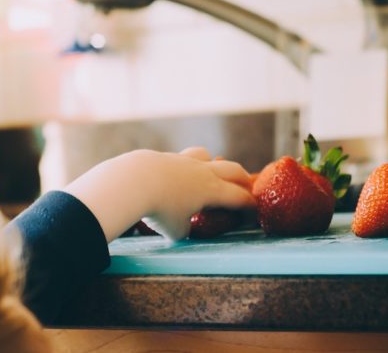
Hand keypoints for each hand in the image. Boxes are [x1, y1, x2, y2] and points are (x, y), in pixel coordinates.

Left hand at [63, 147, 253, 241]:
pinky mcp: (165, 157)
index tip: (254, 210)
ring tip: (210, 172)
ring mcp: (183, 161)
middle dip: (242, 178)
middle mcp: (202, 172)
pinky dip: (185, 166)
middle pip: (232, 169)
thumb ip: (184, 229)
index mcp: (212, 190)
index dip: (249, 205)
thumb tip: (182, 228)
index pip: (239, 197)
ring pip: (206, 156)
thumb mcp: (175, 231)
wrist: (133, 182)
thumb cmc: (159, 210)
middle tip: (247, 186)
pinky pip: (182, 159)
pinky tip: (176, 175)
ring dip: (213, 163)